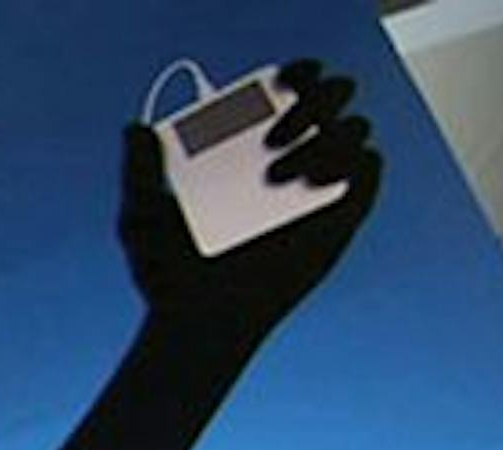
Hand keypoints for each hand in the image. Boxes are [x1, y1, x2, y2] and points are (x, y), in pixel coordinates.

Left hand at [120, 60, 381, 339]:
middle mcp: (290, 156)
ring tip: (281, 180)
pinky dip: (355, 167)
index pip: (290, 87)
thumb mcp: (140, 220)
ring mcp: (319, 186)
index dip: (296, 73)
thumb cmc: (169, 273)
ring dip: (327, 140)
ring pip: (353, 131)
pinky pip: (368, 173)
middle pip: (331, 97)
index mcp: (248, 145)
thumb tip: (134, 131)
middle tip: (273, 140)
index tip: (279, 83)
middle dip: (313, 102)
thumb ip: (137, 174)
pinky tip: (317, 187)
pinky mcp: (341, 219)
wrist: (200, 324)